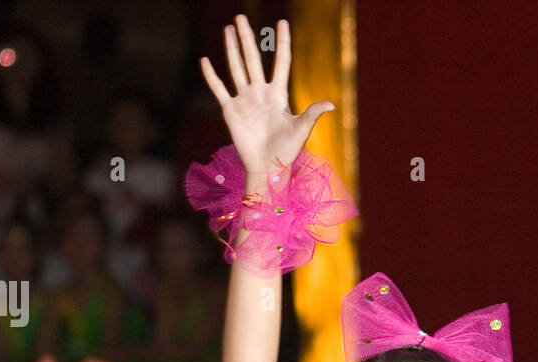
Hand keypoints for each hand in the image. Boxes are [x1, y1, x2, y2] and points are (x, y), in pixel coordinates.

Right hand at [199, 15, 334, 177]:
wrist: (267, 168)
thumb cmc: (287, 152)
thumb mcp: (301, 130)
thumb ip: (312, 113)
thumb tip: (331, 104)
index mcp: (278, 95)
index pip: (281, 62)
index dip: (282, 42)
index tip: (282, 22)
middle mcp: (260, 93)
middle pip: (253, 59)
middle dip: (248, 38)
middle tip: (241, 17)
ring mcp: (244, 100)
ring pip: (236, 68)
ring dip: (231, 49)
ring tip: (228, 29)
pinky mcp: (230, 111)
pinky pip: (219, 89)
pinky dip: (211, 76)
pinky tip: (205, 60)